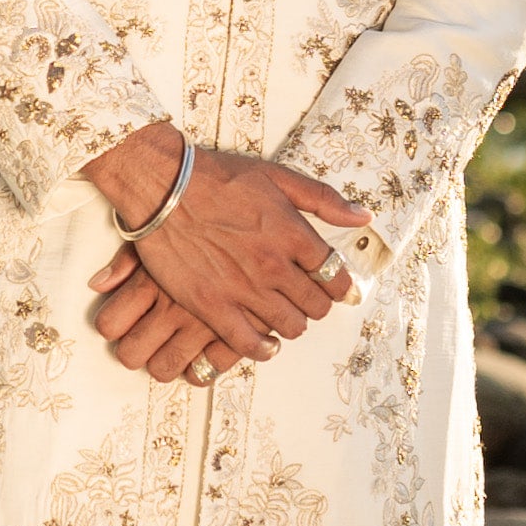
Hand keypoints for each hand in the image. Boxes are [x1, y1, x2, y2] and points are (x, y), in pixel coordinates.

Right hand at [82, 146, 371, 385]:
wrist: (163, 188)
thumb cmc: (215, 177)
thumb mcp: (277, 176)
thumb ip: (323, 199)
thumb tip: (362, 217)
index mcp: (292, 234)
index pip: (334, 275)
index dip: (337, 284)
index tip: (334, 286)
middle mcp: (274, 265)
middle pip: (316, 305)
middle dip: (316, 305)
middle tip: (306, 300)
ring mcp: (244, 289)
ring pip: (289, 326)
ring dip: (292, 324)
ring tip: (284, 317)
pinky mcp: (213, 306)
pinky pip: (249, 344)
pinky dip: (262, 349)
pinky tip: (264, 344)